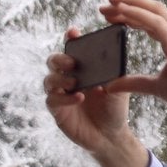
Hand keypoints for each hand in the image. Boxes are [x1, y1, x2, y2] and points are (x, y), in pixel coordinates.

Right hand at [44, 28, 146, 166]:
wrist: (112, 134)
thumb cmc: (114, 108)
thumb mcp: (117, 88)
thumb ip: (112, 73)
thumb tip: (110, 57)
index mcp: (82, 69)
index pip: (72, 49)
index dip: (70, 39)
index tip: (74, 32)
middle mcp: (67, 78)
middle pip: (53, 61)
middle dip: (60, 59)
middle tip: (73, 62)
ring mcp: (60, 93)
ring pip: (49, 80)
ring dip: (60, 78)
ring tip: (75, 82)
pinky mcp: (57, 110)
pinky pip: (53, 100)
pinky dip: (64, 97)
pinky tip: (78, 97)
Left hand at [99, 0, 166, 133]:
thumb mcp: (156, 87)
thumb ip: (134, 83)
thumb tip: (110, 86)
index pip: (151, 20)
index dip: (131, 14)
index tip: (110, 15)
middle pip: (151, 9)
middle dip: (128, 4)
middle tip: (104, 6)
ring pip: (154, 10)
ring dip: (131, 4)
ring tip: (110, 3)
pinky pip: (156, 24)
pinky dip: (138, 14)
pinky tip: (122, 12)